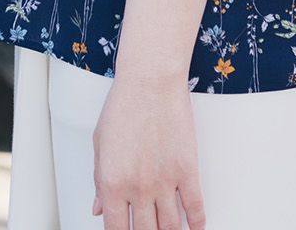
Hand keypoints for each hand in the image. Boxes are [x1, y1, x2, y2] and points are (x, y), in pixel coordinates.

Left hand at [91, 71, 205, 228]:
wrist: (150, 80)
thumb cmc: (124, 104)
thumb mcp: (100, 143)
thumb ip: (99, 180)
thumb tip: (98, 207)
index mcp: (112, 183)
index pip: (116, 229)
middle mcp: (138, 188)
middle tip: (148, 229)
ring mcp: (165, 181)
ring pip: (170, 226)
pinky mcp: (187, 169)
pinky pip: (195, 207)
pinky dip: (197, 223)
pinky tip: (196, 227)